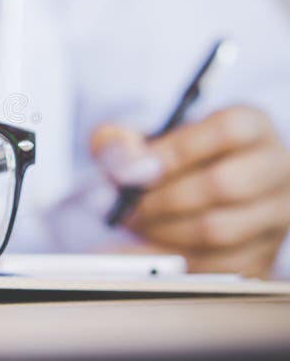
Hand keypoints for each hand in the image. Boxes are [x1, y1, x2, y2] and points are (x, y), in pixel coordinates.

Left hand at [91, 106, 289, 277]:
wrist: (179, 189)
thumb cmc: (162, 158)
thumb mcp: (138, 136)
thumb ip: (119, 141)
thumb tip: (123, 167)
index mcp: (251, 126)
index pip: (228, 130)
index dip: (177, 150)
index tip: (137, 168)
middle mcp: (273, 169)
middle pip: (224, 185)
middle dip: (162, 198)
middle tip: (124, 203)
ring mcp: (272, 216)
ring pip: (218, 229)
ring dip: (161, 229)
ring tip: (129, 221)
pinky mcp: (260, 257)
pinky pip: (213, 266)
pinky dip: (166, 259)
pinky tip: (135, 250)